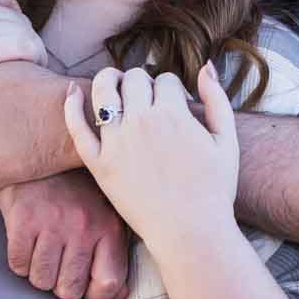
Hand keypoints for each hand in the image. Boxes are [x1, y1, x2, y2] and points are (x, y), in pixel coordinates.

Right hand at [0, 0, 45, 114]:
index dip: (11, 16)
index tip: (9, 35)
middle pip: (17, 16)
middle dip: (23, 35)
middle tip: (22, 56)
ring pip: (24, 31)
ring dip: (31, 49)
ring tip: (28, 67)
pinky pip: (24, 48)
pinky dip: (33, 57)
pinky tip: (29, 71)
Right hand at [0, 173, 130, 298]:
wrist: (43, 149)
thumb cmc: (78, 188)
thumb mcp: (107, 214)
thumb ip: (114, 253)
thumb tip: (118, 293)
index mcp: (109, 228)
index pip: (106, 285)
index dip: (93, 296)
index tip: (85, 288)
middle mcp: (83, 228)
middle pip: (69, 290)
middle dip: (61, 286)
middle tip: (59, 268)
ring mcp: (52, 224)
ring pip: (41, 280)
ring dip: (39, 273)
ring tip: (43, 253)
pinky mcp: (23, 220)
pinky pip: (18, 264)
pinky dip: (20, 261)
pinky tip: (27, 244)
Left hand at [63, 63, 239, 252]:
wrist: (191, 233)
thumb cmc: (215, 190)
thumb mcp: (227, 141)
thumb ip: (217, 100)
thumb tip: (206, 66)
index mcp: (174, 114)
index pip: (165, 80)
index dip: (170, 87)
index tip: (173, 101)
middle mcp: (142, 122)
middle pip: (134, 79)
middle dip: (142, 81)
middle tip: (146, 96)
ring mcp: (117, 143)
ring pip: (104, 92)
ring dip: (108, 79)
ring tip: (113, 83)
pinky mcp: (99, 165)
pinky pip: (77, 128)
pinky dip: (71, 105)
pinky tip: (73, 91)